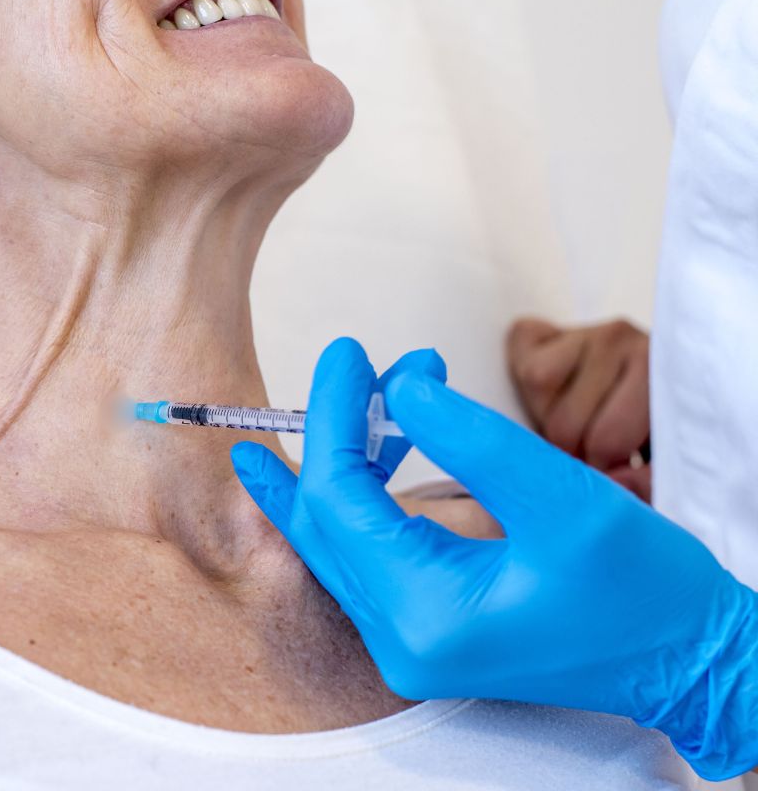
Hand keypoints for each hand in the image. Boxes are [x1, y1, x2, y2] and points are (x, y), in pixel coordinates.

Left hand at [231, 338, 757, 780]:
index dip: (332, 416)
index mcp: (426, 616)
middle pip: (324, 520)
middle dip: (333, 431)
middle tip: (354, 364)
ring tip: (386, 390)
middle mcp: (400, 640)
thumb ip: (473, 439)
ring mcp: (407, 639)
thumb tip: (398, 386)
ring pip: (339, 533)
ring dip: (352, 456)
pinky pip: (367, 549)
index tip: (348, 353)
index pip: (338, 501)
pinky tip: (381, 442)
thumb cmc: (644, 590)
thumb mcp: (564, 498)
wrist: (687, 659)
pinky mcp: (424, 626)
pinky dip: (369, 489)